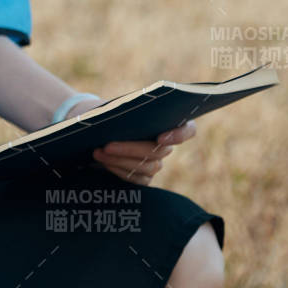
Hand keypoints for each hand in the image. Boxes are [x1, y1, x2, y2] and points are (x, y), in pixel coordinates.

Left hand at [80, 96, 196, 182]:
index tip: (160, 138)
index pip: (189, 130)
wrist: (100, 129)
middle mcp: (166, 145)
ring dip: (119, 159)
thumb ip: (128, 110)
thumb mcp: (119, 108)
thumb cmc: (113, 114)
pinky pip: (137, 179)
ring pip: (146, 167)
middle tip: (107, 145)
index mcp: (168, 122)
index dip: (179, 135)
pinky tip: (103, 161)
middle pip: (158, 151)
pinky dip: (118, 170)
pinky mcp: (144, 177)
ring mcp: (156, 163)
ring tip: (98, 152)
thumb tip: (121, 115)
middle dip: (131, 148)